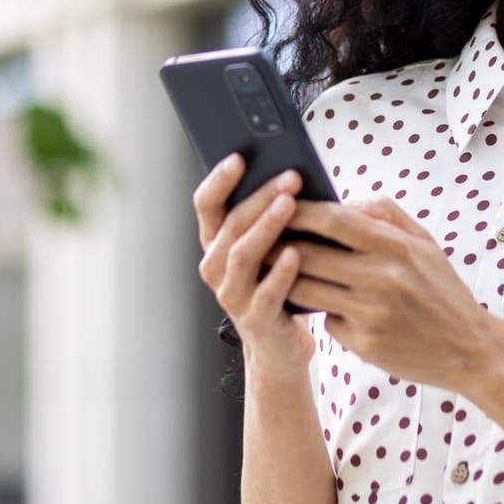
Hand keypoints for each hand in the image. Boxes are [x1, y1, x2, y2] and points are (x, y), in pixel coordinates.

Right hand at [192, 153, 311, 377]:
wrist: (280, 345)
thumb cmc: (278, 284)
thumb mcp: (269, 247)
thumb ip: (269, 217)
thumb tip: (291, 174)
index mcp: (215, 243)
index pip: (206, 204)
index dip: (219, 180)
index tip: (240, 157)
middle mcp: (215, 267)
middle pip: (230, 224)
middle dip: (260, 196)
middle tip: (289, 176)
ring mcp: (232, 294)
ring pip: (242, 254)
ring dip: (267, 226)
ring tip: (291, 204)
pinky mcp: (255, 318)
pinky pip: (266, 291)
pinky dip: (281, 271)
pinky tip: (297, 252)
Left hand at [267, 193, 496, 392]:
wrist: (471, 350)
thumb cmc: (444, 292)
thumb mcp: (425, 244)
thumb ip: (386, 214)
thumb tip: (344, 201)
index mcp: (396, 247)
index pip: (333, 219)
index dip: (299, 210)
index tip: (278, 204)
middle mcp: (382, 278)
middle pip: (308, 255)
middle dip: (277, 245)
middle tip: (261, 238)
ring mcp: (371, 313)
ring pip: (307, 289)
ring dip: (286, 278)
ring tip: (276, 268)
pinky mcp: (364, 344)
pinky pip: (327, 319)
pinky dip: (321, 310)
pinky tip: (325, 305)